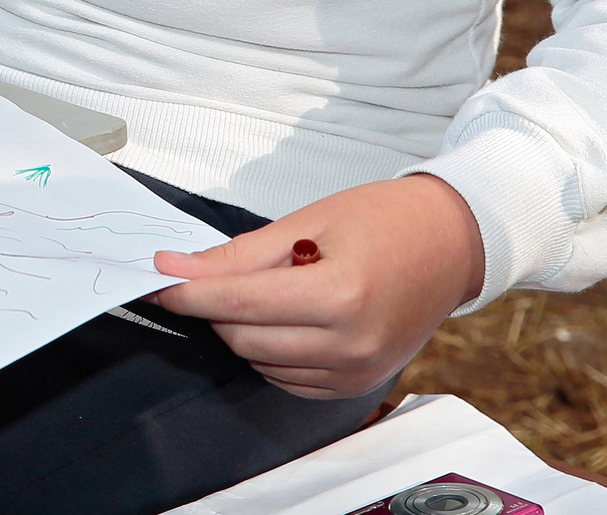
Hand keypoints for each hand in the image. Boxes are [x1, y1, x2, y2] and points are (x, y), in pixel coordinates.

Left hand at [149, 174, 486, 398]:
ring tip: (273, 285)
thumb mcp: (307, 222)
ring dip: (243, 328)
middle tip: (210, 273)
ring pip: (261, 362)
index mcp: (340, 294)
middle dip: (214, 307)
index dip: (188, 293)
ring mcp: (357, 371)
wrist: (450, 244)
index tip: (157, 280)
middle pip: (244, 337)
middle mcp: (351, 343)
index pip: (239, 305)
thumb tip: (180, 268)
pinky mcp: (358, 386)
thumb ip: (239, 254)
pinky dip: (270, 351)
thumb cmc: (385, 220)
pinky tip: (287, 316)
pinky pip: (289, 379)